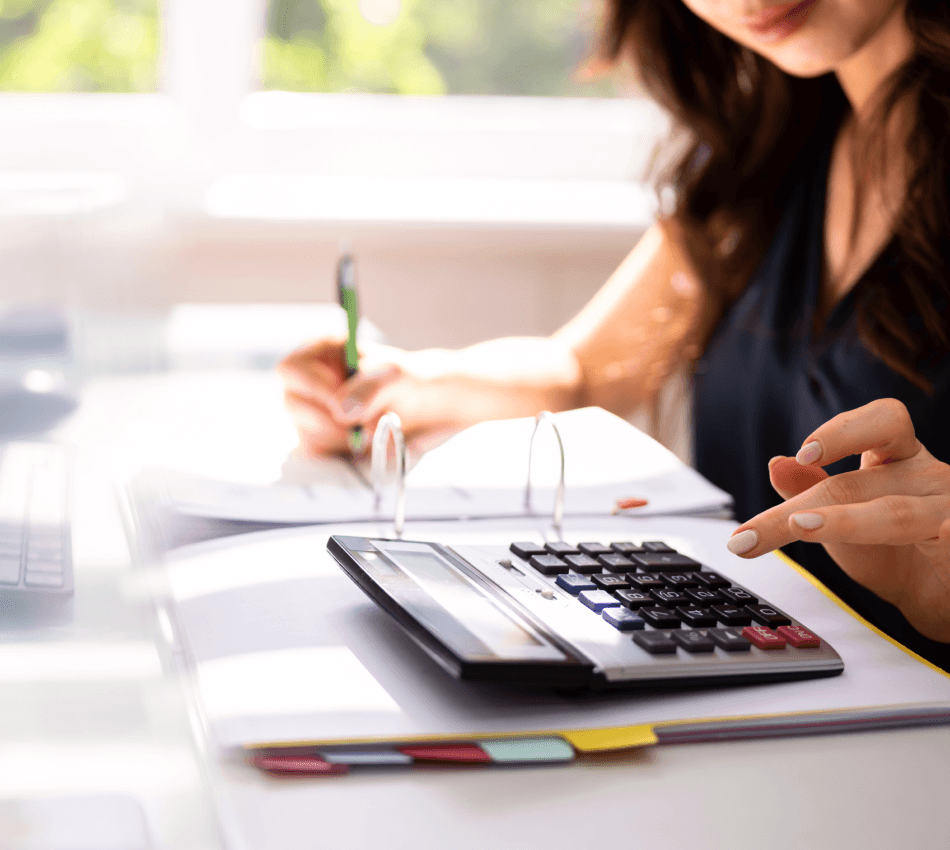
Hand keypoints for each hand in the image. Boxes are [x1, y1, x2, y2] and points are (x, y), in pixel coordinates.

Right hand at [278, 339, 462, 456]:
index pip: (292, 369)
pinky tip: (361, 442)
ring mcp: (310, 411)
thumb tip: (341, 410)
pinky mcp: (319, 438)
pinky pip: (316, 452)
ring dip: (339, 437)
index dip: (314, 389)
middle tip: (359, 427)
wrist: (422, 406)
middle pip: (293, 403)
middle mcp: (307, 382)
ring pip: (304, 431)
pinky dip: (339, 452)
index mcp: (319, 352)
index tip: (342, 406)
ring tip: (369, 429)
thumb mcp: (394, 376)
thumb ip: (369, 389)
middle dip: (328, 420)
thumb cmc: (404, 380)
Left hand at [726, 398, 949, 642]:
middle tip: (755, 530)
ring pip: (898, 515)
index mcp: (898, 460)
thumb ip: (809, 492)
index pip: (881, 422)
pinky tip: (940, 532)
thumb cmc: (892, 551)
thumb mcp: (840, 521)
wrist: (937, 598)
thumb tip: (777, 463)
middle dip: (803, 505)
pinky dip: (947, 536)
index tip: (803, 454)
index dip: (845, 430)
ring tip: (800, 526)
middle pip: (861, 482)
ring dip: (846, 522)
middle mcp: (928, 478)